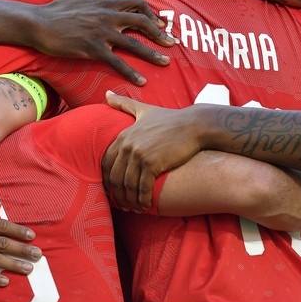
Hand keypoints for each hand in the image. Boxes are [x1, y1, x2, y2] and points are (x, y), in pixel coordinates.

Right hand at [33, 0, 173, 84]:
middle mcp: (107, 15)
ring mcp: (101, 32)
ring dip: (153, 54)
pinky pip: (117, 62)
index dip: (152, 13)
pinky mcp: (93, 48)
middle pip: (142, 22)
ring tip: (166, 62)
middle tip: (172, 43)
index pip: (137, 3)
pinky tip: (141, 81)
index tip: (161, 23)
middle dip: (160, 33)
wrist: (38, 23)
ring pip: (134, 44)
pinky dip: (131, 72)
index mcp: (105, 1)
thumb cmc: (56, 7)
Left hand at [102, 91, 201, 209]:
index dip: (108, 180)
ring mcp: (139, 154)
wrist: (194, 125)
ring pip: (127, 185)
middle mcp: (127, 145)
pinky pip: (142, 188)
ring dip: (130, 200)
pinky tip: (146, 206)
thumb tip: (106, 93)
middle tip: (123, 204)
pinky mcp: (152, 163)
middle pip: (114, 177)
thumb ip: (124, 104)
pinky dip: (142, 200)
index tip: (113, 190)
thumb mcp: (144, 109)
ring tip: (134, 208)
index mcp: (123, 135)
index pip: (106, 163)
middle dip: (117, 194)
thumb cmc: (170, 119)